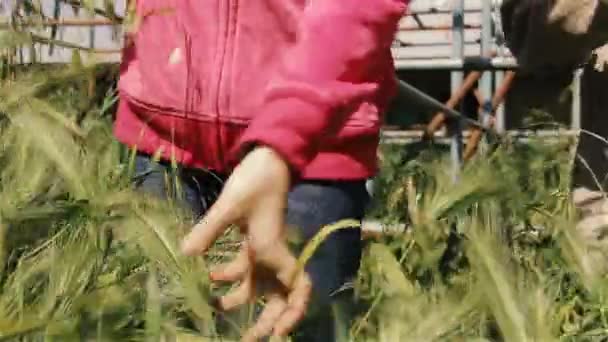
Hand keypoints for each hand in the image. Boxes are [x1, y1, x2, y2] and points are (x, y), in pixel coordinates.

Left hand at [181, 146, 311, 339]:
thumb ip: (208, 230)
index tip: (280, 332)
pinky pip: (244, 269)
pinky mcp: (253, 241)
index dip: (294, 312)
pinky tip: (210, 278)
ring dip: (241, 301)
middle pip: (277, 297)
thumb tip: (186, 254)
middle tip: (246, 341)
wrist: (267, 160)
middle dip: (265, 321)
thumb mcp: (229, 205)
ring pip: (258, 286)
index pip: (296, 287)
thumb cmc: (255, 181)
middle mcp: (272, 255)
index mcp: (273, 249)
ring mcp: (263, 249)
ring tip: (217, 312)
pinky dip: (229, 277)